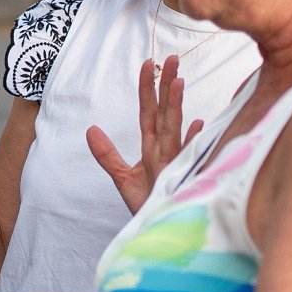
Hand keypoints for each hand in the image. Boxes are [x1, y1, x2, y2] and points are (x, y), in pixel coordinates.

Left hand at [86, 55, 203, 212]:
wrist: (160, 233)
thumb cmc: (148, 205)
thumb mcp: (122, 178)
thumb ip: (107, 154)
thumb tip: (90, 129)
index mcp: (152, 147)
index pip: (149, 112)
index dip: (147, 89)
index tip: (148, 63)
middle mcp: (166, 150)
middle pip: (165, 113)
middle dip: (166, 86)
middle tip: (170, 57)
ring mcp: (176, 163)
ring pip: (175, 129)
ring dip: (177, 106)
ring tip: (178, 81)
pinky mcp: (183, 179)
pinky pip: (190, 157)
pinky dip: (194, 142)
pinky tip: (200, 124)